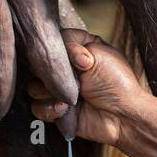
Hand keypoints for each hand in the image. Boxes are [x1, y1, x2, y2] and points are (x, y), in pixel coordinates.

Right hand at [28, 29, 146, 144]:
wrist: (122, 116)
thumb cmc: (117, 82)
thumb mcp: (98, 52)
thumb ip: (72, 44)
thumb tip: (56, 50)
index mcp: (76, 50)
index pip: (52, 41)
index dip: (59, 49)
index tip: (77, 59)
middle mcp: (65, 69)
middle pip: (38, 65)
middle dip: (52, 74)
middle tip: (73, 80)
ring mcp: (59, 90)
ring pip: (34, 87)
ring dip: (50, 92)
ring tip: (72, 97)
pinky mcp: (56, 110)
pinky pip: (37, 107)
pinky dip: (50, 109)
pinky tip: (65, 109)